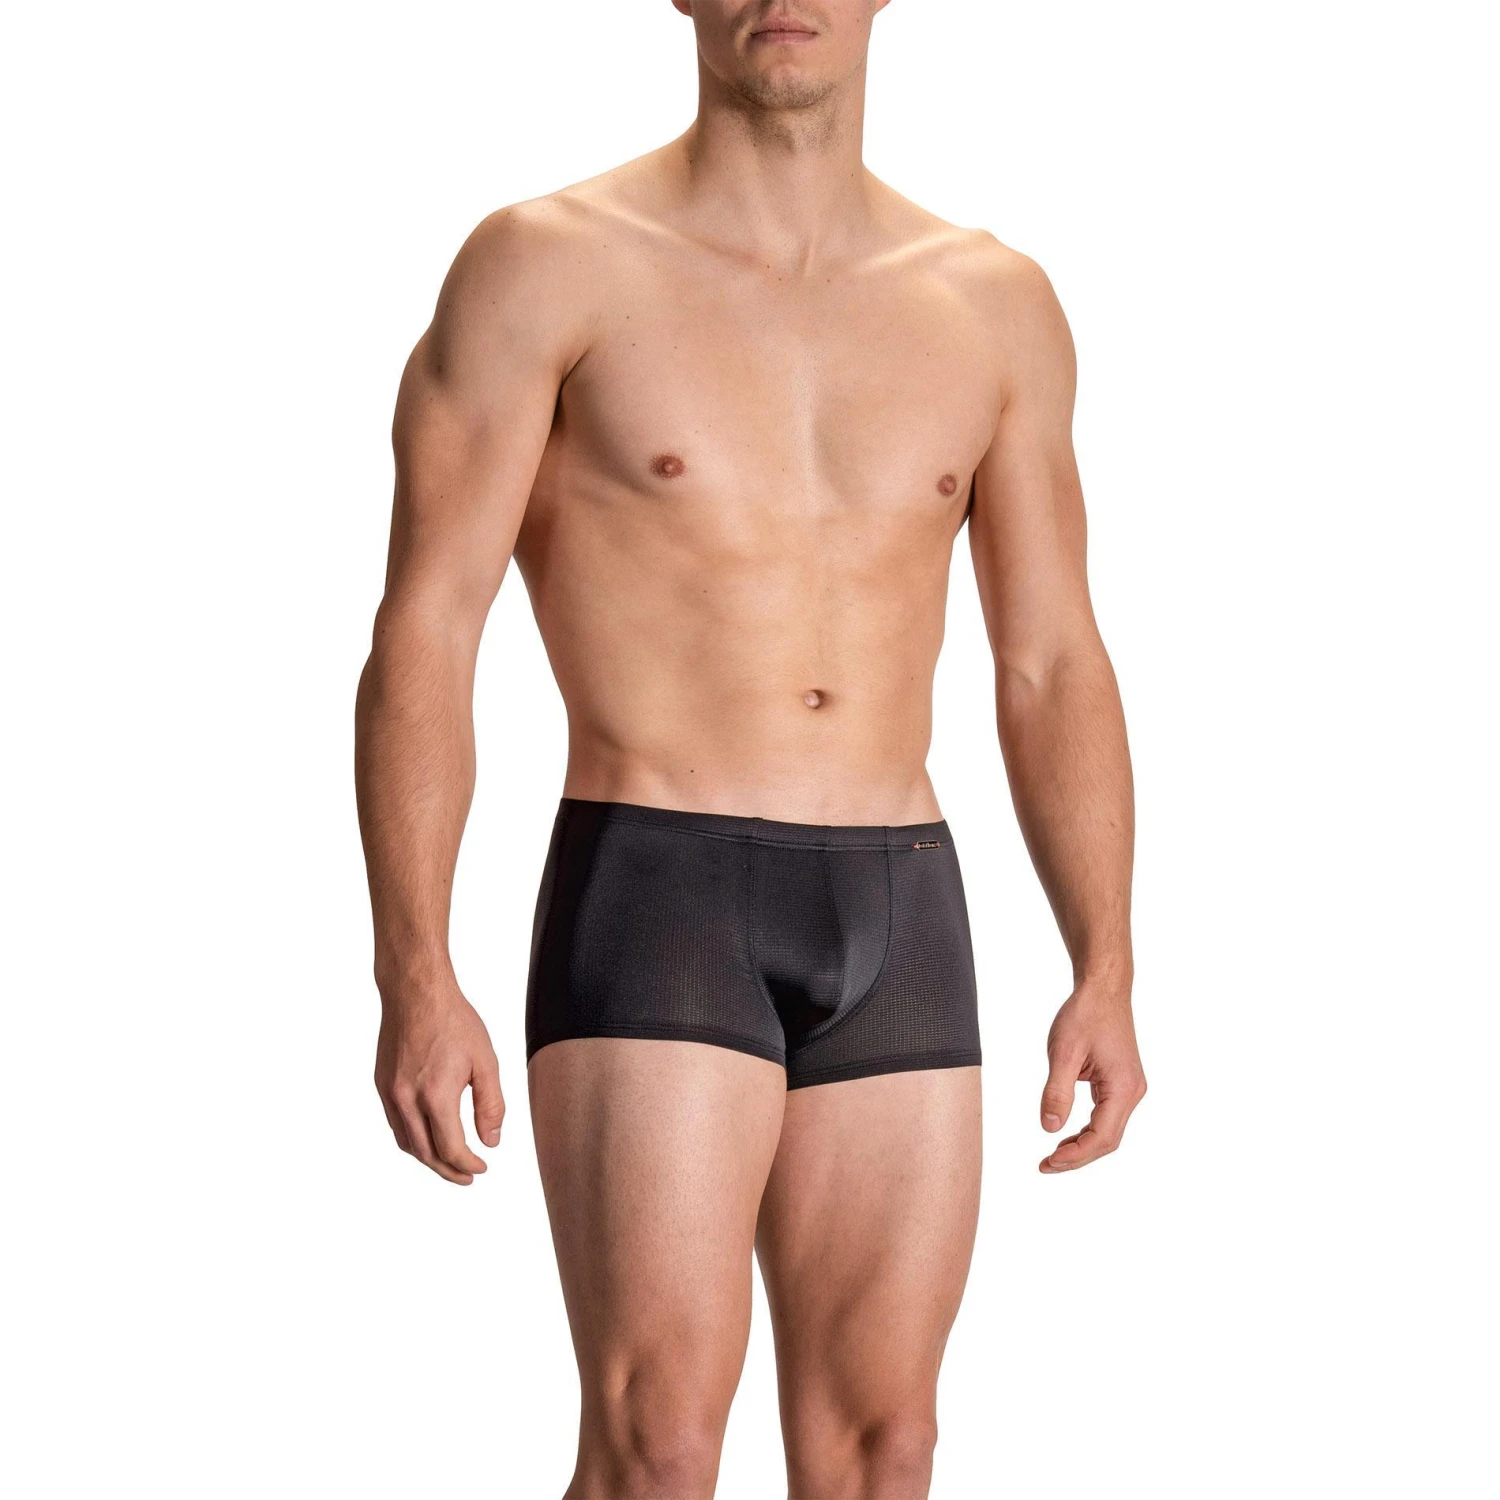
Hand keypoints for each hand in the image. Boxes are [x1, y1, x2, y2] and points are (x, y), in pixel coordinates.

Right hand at [374, 984, 504, 1184]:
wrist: (415, 993)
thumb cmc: (453, 1021)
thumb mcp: (485, 1062)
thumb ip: (490, 1105)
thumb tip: (491, 1140)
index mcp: (435, 1096)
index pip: (450, 1149)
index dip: (468, 1165)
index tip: (482, 1168)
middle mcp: (406, 1100)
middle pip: (426, 1154)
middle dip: (448, 1171)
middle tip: (467, 1176)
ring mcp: (389, 1094)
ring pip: (406, 1143)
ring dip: (428, 1158)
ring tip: (449, 1162)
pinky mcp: (381, 1085)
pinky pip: (396, 1124)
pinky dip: (412, 1139)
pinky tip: (427, 1136)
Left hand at [1039, 983, 1145, 1172]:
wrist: (1103, 990)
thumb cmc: (1085, 1014)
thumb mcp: (1063, 1052)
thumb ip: (1057, 1091)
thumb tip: (1049, 1128)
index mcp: (1123, 1088)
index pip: (1102, 1137)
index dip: (1076, 1156)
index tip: (1049, 1162)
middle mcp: (1132, 1092)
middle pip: (1108, 1140)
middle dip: (1078, 1157)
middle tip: (1046, 1165)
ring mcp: (1128, 1088)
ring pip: (1108, 1130)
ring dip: (1082, 1146)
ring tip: (1053, 1156)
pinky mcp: (1120, 1083)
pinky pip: (1106, 1116)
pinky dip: (1087, 1130)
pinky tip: (1066, 1134)